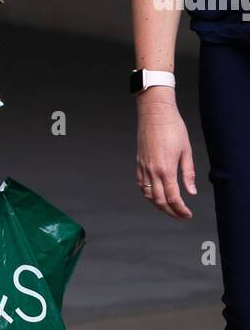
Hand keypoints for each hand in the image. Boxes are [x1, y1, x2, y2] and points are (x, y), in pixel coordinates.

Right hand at [136, 88, 195, 218]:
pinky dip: (148, 194)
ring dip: (158, 205)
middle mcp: (152, 171)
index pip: (173, 197)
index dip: (180, 210)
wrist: (155, 113)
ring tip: (169, 208)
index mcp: (166, 169)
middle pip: (159, 201)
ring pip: (148, 195)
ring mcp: (143, 167)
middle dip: (170, 211)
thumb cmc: (173, 128)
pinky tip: (155, 195)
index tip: (187, 214)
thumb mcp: (186, 151)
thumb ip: (188, 173)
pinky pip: (142, 185)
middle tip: (180, 215)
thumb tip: (191, 192)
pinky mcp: (139, 163)